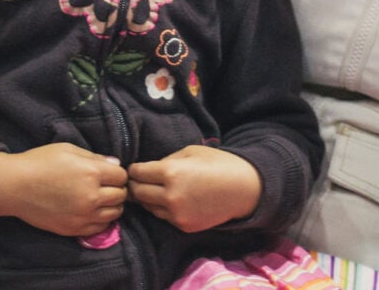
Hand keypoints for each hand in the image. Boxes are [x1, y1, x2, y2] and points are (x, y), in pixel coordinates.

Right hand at [0, 143, 127, 235]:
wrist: (15, 186)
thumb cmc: (39, 162)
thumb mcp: (68, 150)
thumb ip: (94, 157)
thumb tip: (115, 164)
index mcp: (91, 173)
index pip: (121, 176)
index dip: (116, 173)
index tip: (108, 173)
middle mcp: (91, 196)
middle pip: (121, 196)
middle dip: (116, 188)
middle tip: (105, 185)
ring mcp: (83, 216)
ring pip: (114, 213)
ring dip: (111, 205)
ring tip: (99, 198)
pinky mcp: (74, 229)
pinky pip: (100, 227)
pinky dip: (101, 219)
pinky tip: (91, 211)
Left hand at [127, 144, 260, 232]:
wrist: (244, 189)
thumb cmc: (218, 163)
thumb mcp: (189, 152)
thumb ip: (166, 161)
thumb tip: (148, 169)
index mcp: (170, 172)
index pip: (137, 173)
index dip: (134, 169)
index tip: (135, 168)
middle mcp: (170, 196)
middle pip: (137, 192)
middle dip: (135, 185)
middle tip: (137, 180)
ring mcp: (177, 214)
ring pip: (148, 207)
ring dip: (147, 198)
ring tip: (152, 190)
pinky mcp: (184, 226)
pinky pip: (163, 217)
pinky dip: (162, 208)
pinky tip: (169, 200)